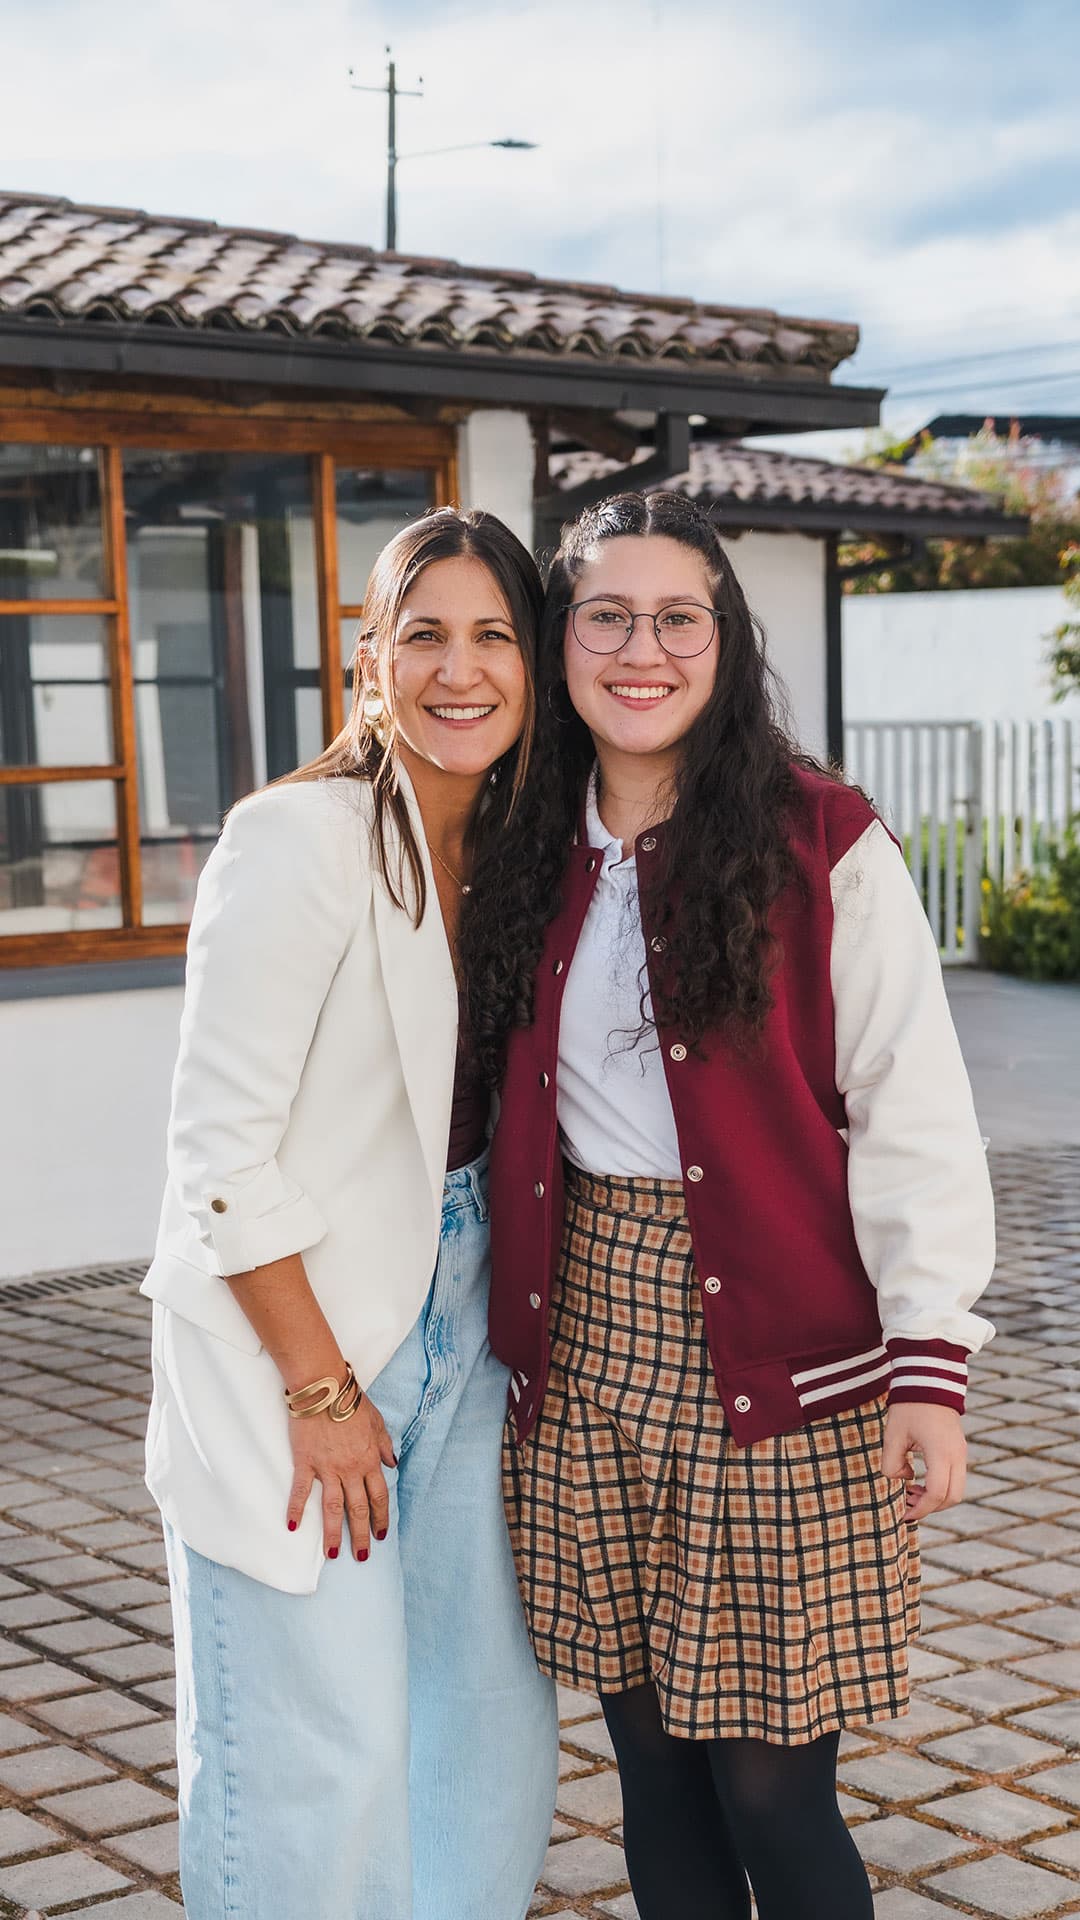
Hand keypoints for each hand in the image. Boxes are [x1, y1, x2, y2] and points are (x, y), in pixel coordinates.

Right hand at [286, 1390, 396, 1560]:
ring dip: (334, 1533)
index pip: (379, 1496)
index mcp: (369, 1460)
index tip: (382, 1535)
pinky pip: (302, 1491)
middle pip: (358, 1509)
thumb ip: (384, 1445)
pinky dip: (296, 1509)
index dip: (381, 1517)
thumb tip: (392, 1464)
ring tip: (333, 1554)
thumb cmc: (351, 1401)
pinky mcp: (306, 1462)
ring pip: (333, 1508)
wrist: (325, 1388)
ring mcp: (328, 1468)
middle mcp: (351, 1469)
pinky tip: (293, 1527)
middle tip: (362, 1556)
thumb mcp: (377, 1421)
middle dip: (361, 1535)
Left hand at [882, 1401, 965, 1521]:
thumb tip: (905, 1480)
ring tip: (910, 1491)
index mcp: (941, 1453)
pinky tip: (919, 1480)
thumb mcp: (893, 1435)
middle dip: (931, 1508)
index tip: (903, 1514)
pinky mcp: (959, 1449)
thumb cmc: (908, 1407)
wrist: (929, 1380)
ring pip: (957, 1490)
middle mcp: (957, 1455)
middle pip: (952, 1497)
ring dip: (936, 1498)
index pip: (935, 1494)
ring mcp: (961, 1452)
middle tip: (907, 1505)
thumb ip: (892, 1464)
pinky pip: (956, 1478)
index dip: (919, 1509)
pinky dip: (941, 1486)